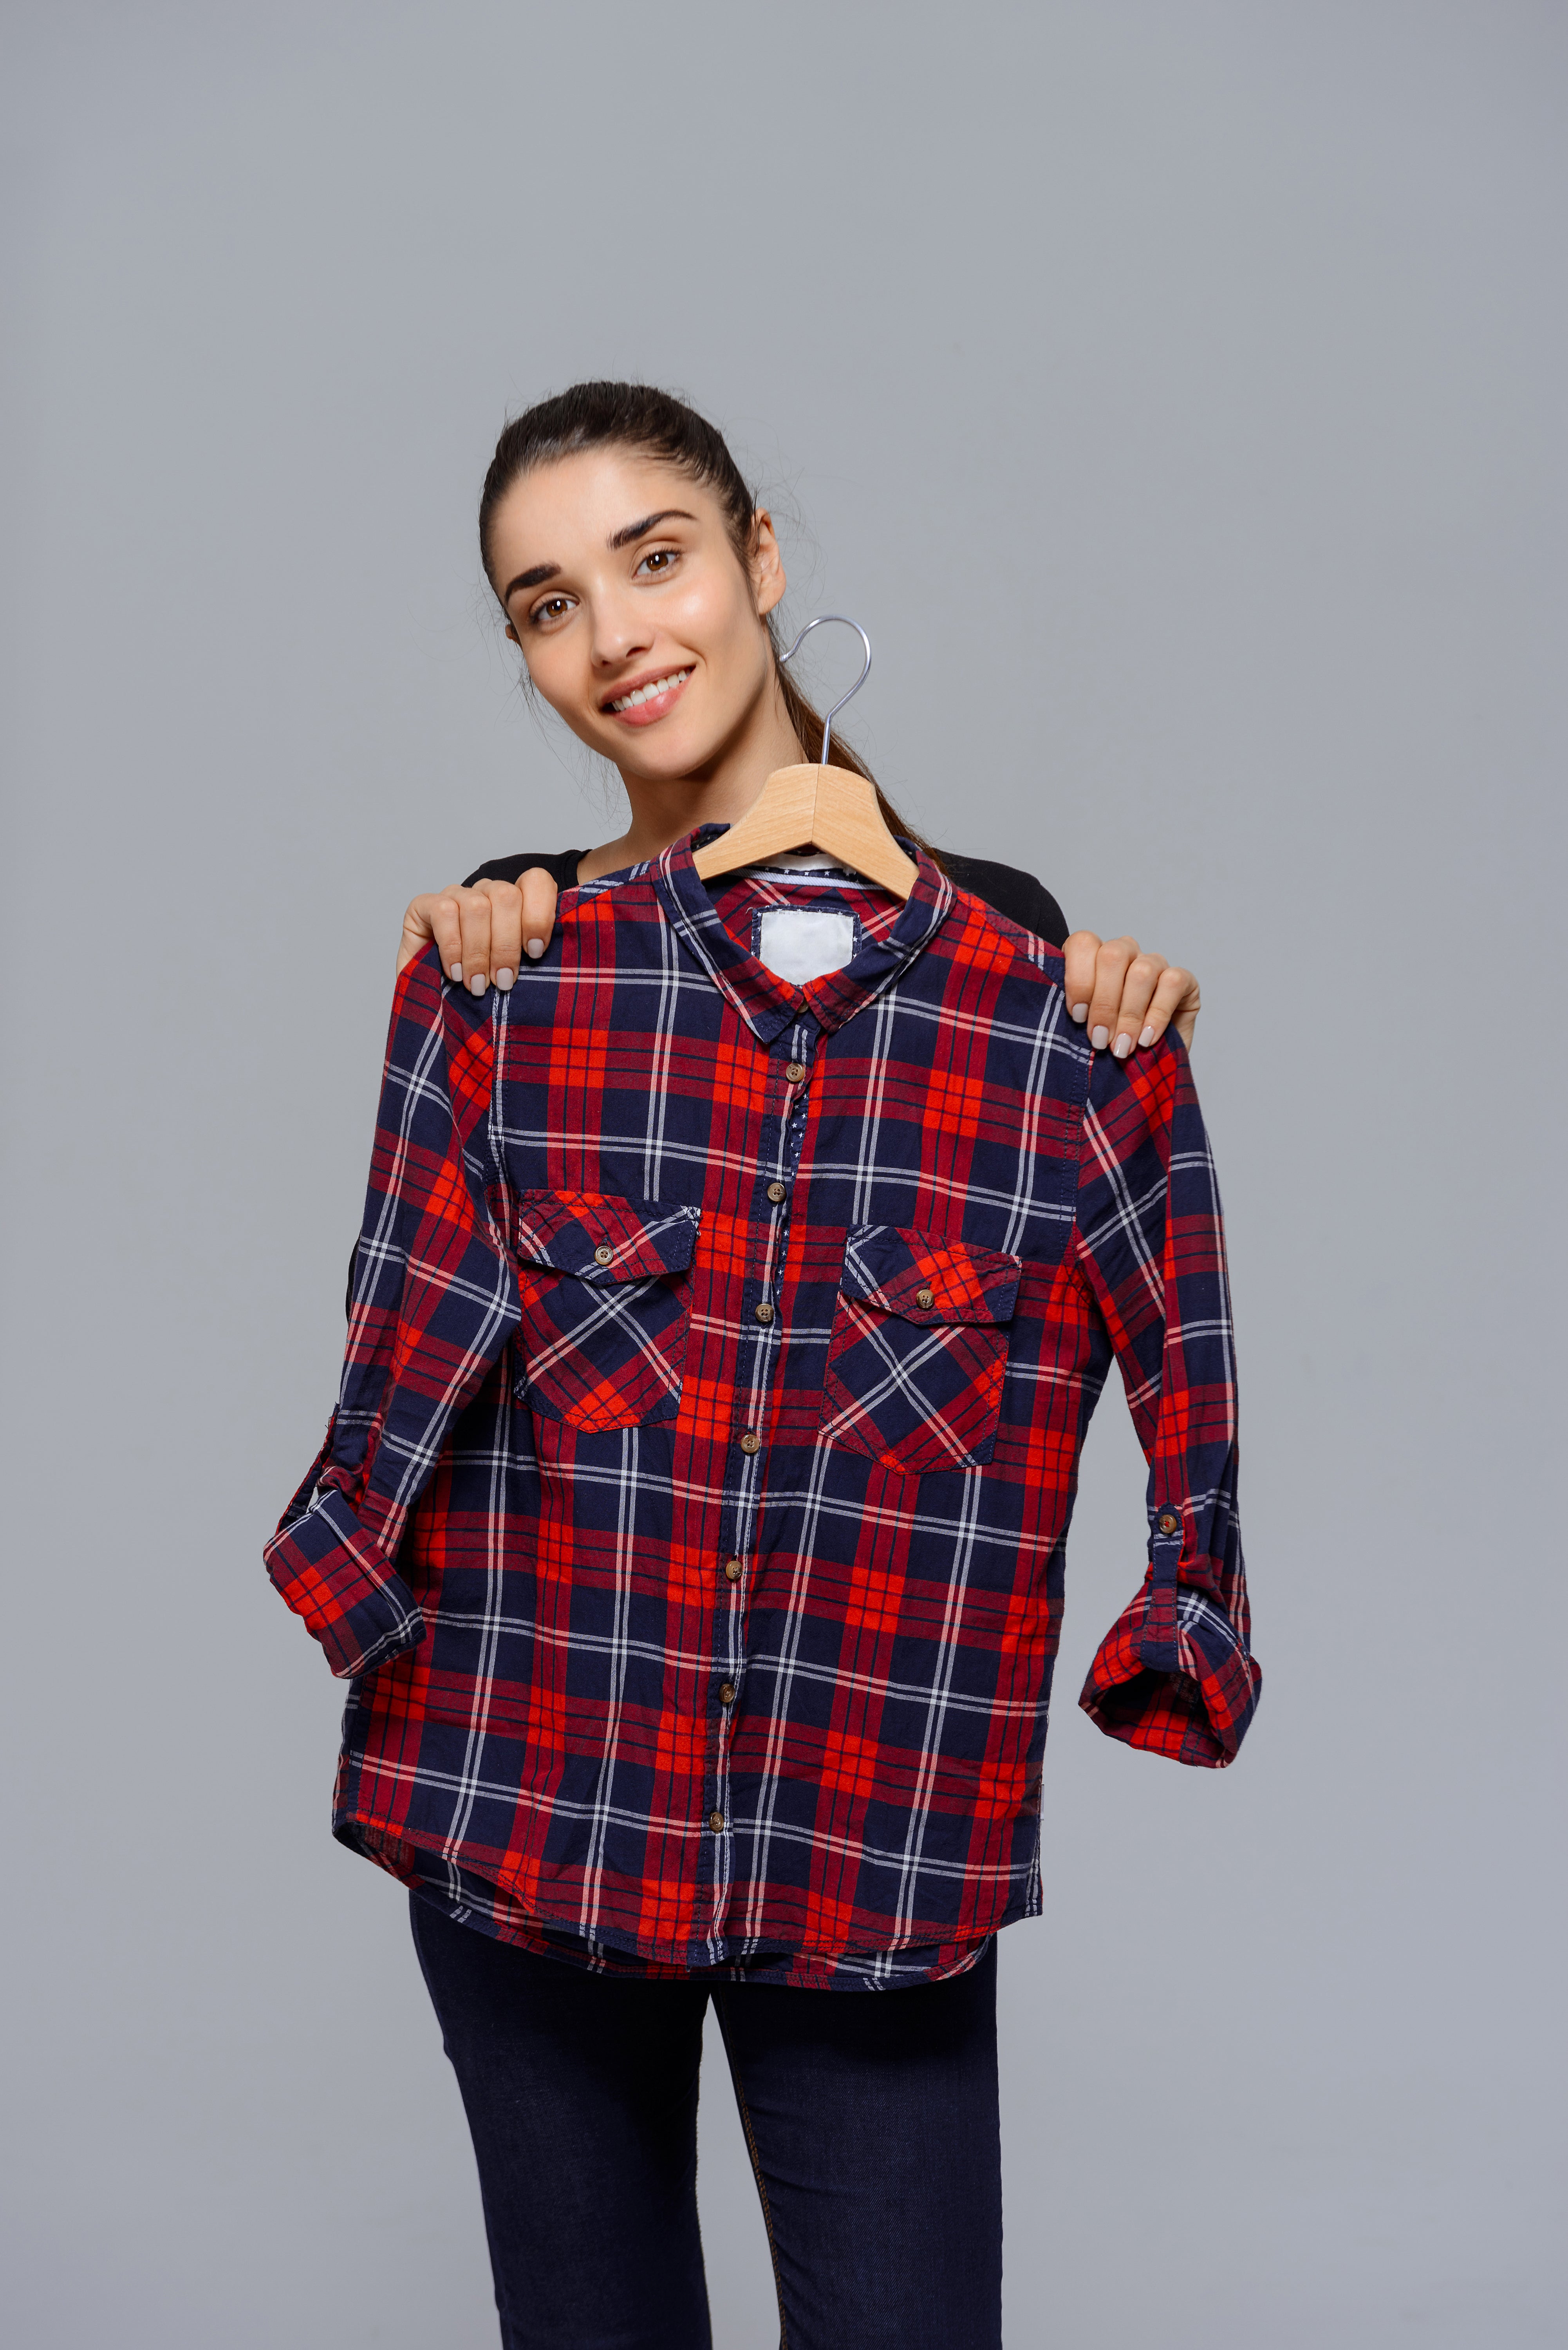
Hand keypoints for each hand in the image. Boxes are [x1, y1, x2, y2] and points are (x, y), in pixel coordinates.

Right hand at [396, 869, 562, 991]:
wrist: (438, 1005)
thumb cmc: (485, 988)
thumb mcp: (518, 972)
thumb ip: (535, 957)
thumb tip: (554, 954)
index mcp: (516, 901)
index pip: (536, 881)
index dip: (539, 915)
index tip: (535, 953)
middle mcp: (486, 893)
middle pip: (506, 896)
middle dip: (507, 945)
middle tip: (503, 981)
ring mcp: (456, 896)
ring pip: (477, 906)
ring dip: (479, 951)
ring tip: (479, 985)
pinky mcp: (423, 906)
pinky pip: (443, 912)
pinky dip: (452, 947)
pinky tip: (456, 972)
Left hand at [1063, 934, 1199, 1055]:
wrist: (1145, 1067)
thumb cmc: (1107, 1043)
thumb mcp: (1082, 1028)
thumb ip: (1073, 1014)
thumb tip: (1070, 1015)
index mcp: (1094, 957)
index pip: (1083, 943)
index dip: (1078, 979)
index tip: (1077, 1016)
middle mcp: (1125, 953)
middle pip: (1112, 955)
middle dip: (1104, 1003)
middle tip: (1100, 1039)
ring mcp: (1154, 963)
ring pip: (1142, 971)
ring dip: (1129, 1014)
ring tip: (1122, 1046)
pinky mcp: (1183, 980)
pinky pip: (1172, 983)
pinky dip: (1157, 1014)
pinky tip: (1146, 1039)